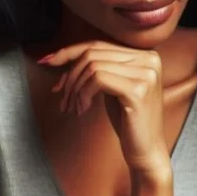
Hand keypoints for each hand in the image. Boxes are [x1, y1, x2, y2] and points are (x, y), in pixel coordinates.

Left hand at [40, 43, 168, 176]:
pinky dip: (83, 94)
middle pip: (93, 54)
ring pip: (92, 66)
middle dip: (70, 75)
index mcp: (145, 55)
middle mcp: (149, 60)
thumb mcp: (112, 87)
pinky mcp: (138, 91)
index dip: (69, 52)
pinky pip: (97, 80)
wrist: (147, 150)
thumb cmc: (128, 121)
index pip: (98, 45)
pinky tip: (83, 110)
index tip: (47, 61)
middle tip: (62, 98)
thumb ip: (97, 68)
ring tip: (73, 107)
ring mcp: (146, 74)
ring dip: (75, 89)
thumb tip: (58, 57)